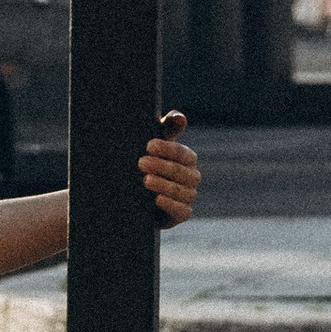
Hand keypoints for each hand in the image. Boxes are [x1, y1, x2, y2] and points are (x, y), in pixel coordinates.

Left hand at [138, 113, 198, 227]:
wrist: (137, 196)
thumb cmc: (149, 162)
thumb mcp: (154, 145)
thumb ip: (167, 128)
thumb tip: (181, 117)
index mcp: (188, 158)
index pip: (181, 152)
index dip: (166, 148)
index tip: (148, 145)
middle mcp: (192, 177)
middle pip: (181, 171)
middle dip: (161, 166)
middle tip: (141, 162)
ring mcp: (188, 196)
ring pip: (182, 191)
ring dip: (164, 185)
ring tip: (145, 180)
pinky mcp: (182, 214)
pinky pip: (182, 210)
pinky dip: (170, 205)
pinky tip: (157, 199)